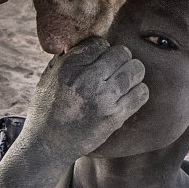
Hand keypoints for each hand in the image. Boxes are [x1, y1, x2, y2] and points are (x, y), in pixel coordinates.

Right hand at [21, 37, 147, 163]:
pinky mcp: (115, 116)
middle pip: (121, 53)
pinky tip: (129, 94)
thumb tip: (90, 43)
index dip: (102, 50)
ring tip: (124, 79)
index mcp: (69, 66)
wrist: (48, 144)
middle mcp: (87, 80)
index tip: (99, 60)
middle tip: (114, 69)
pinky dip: (139, 91)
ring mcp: (103, 99)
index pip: (100, 43)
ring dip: (132, 72)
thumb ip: (69, 57)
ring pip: (135, 70)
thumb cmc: (47, 108)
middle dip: (120, 59)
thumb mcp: (49, 76)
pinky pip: (141, 93)